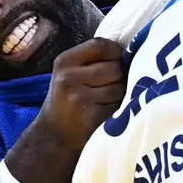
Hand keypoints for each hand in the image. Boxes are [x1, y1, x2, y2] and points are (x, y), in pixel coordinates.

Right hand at [5, 37, 126, 182]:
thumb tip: (129, 51)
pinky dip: (120, 108)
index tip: (119, 62)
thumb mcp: (69, 75)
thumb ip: (91, 61)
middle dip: (121, 77)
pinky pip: (120, 105)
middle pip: (115, 67)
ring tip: (109, 102)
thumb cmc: (67, 103)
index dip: (116, 53)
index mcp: (64, 61)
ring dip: (123, 94)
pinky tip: (110, 113)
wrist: (54, 138)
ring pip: (121, 87)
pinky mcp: (92, 116)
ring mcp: (80, 97)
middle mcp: (69, 77)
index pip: (101, 45)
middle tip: (112, 88)